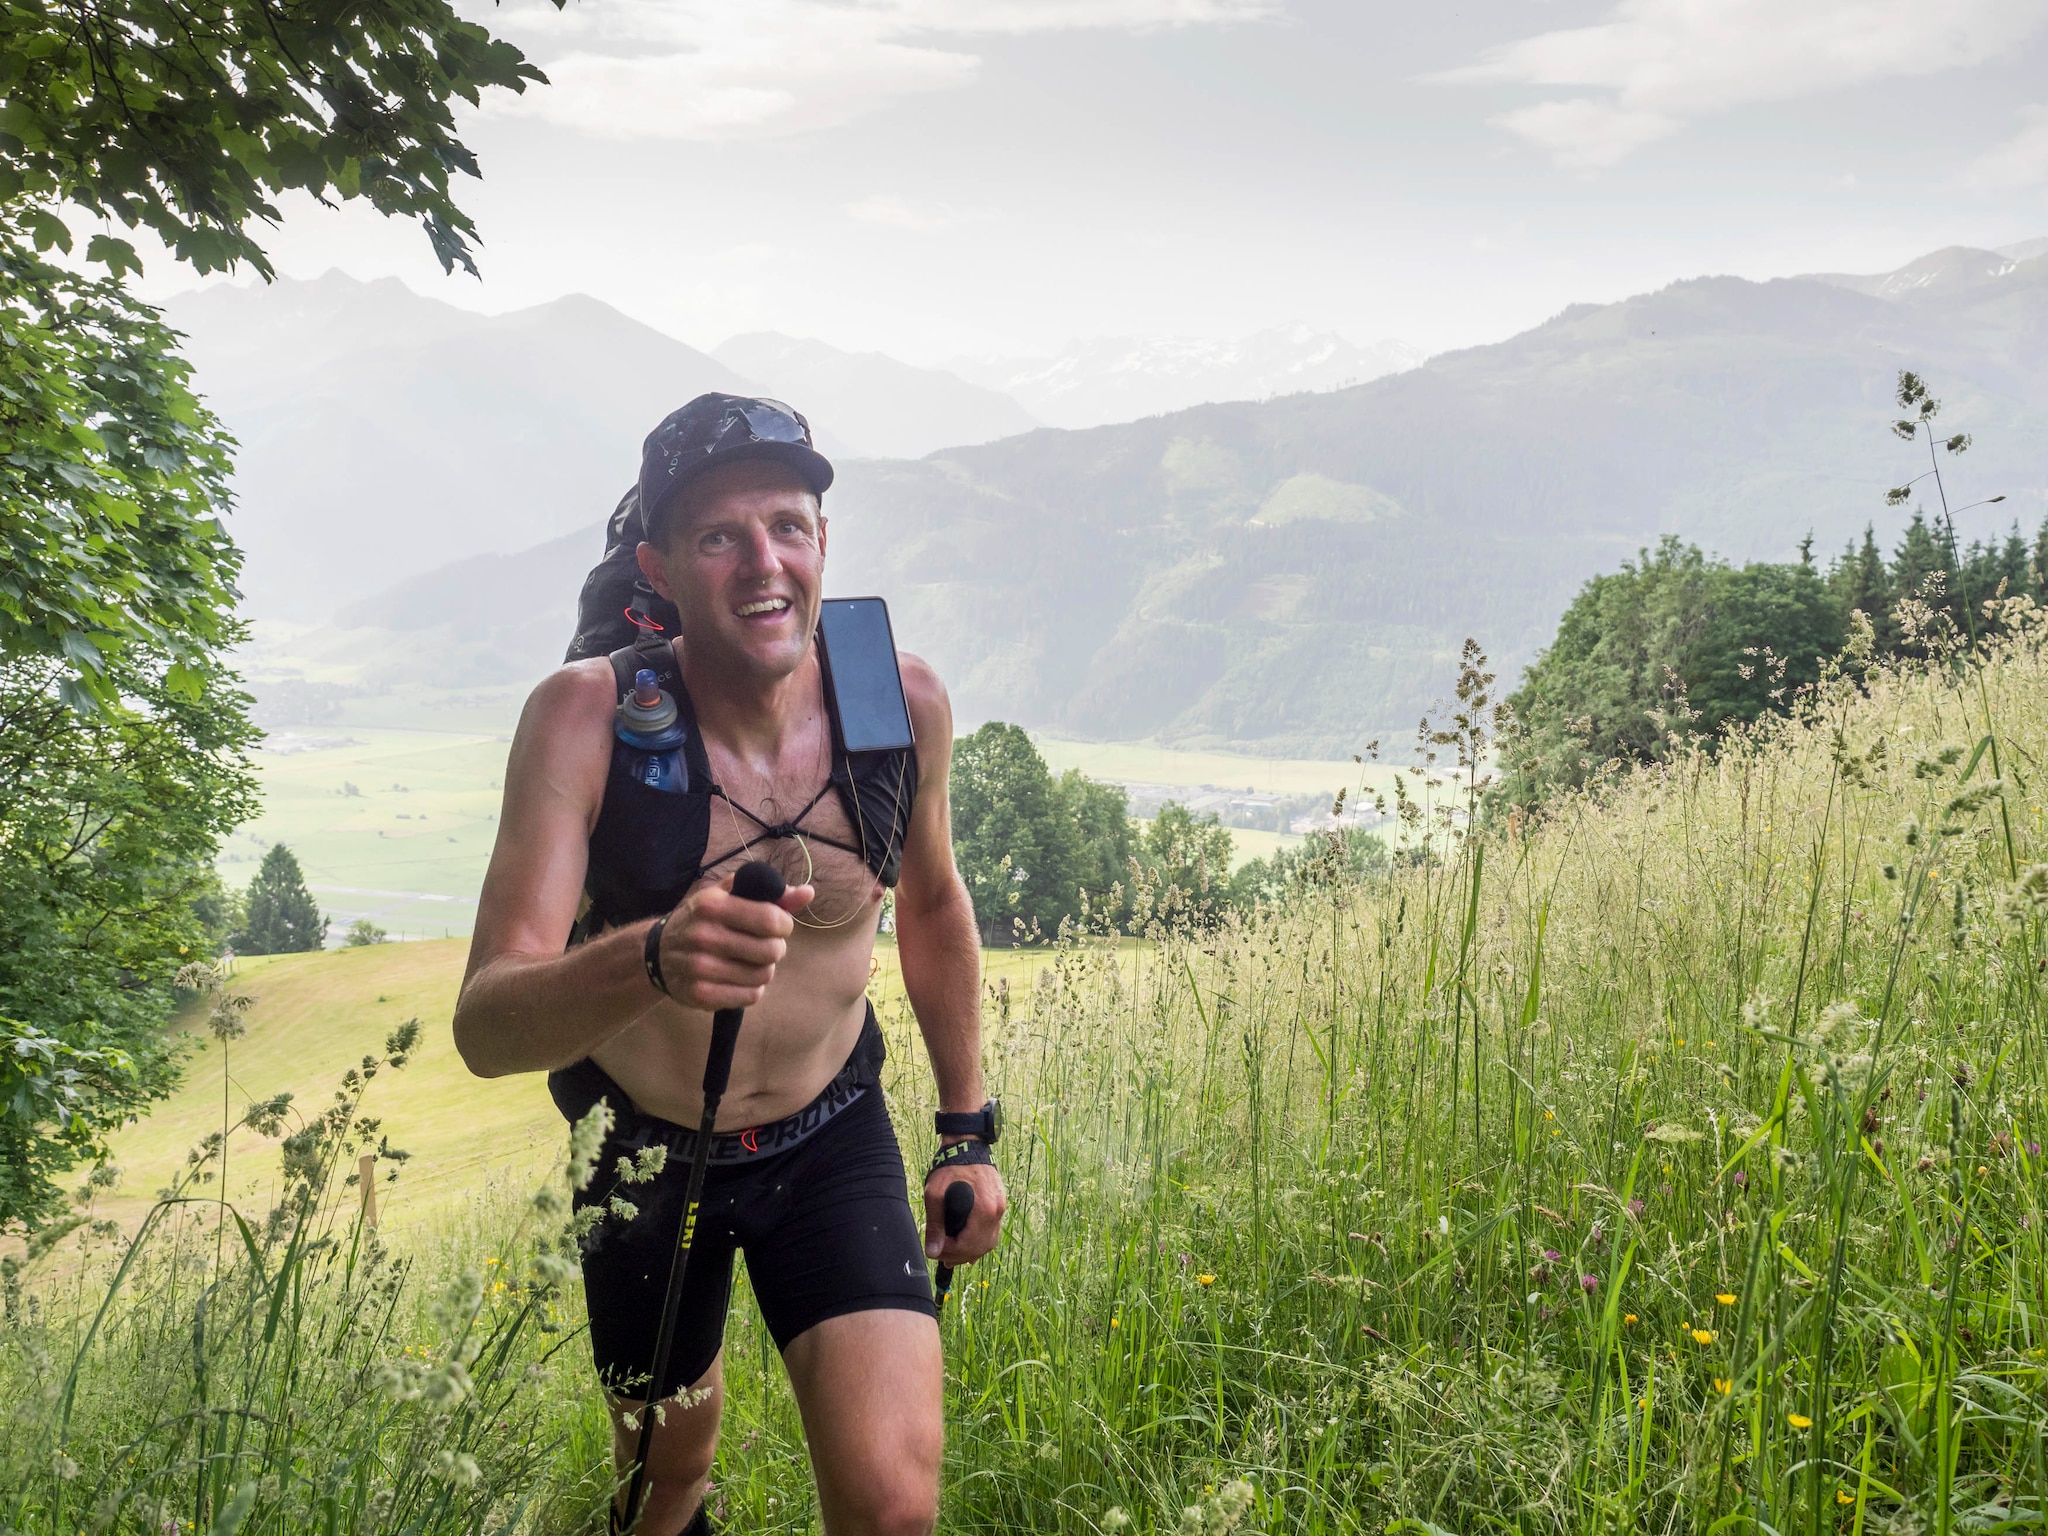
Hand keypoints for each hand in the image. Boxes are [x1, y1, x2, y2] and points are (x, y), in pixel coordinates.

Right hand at [654, 874, 813, 1011]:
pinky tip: (739, 978)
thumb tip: (807, 893)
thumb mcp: (727, 896)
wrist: (656, 953)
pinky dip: (752, 989)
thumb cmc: (700, 919)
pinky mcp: (701, 994)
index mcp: (713, 906)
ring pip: (763, 975)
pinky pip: (750, 996)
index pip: (771, 920)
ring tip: (749, 961)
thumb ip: (768, 892)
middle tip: (763, 945)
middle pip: (771, 951)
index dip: (784, 925)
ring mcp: (701, 968)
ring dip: (764, 969)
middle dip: (775, 948)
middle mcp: (704, 936)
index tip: (777, 926)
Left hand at [922, 1158, 1005, 1264]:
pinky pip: (992, 1232)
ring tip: (953, 1255)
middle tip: (942, 1257)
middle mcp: (997, 1211)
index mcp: (984, 1209)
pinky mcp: (1000, 1204)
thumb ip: (935, 1224)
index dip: (951, 1252)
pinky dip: (980, 1242)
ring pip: (989, 1242)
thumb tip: (933, 1251)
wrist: (967, 1144)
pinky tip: (968, 1246)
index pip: (969, 1244)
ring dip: (971, 1251)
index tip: (936, 1251)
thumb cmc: (950, 1167)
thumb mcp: (935, 1194)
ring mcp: (1001, 1208)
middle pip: (981, 1247)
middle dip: (960, 1255)